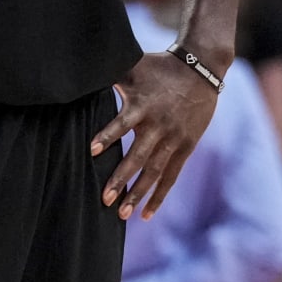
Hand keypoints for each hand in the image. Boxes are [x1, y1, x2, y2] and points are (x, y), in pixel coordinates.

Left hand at [91, 50, 217, 219]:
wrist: (201, 68)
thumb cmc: (159, 67)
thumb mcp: (134, 66)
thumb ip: (109, 74)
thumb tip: (80, 73)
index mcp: (143, 106)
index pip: (122, 123)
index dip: (108, 136)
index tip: (92, 151)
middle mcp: (159, 126)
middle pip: (138, 157)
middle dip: (122, 179)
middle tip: (105, 199)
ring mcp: (174, 138)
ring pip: (155, 171)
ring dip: (139, 194)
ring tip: (123, 214)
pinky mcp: (186, 146)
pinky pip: (171, 175)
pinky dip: (159, 195)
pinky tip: (146, 214)